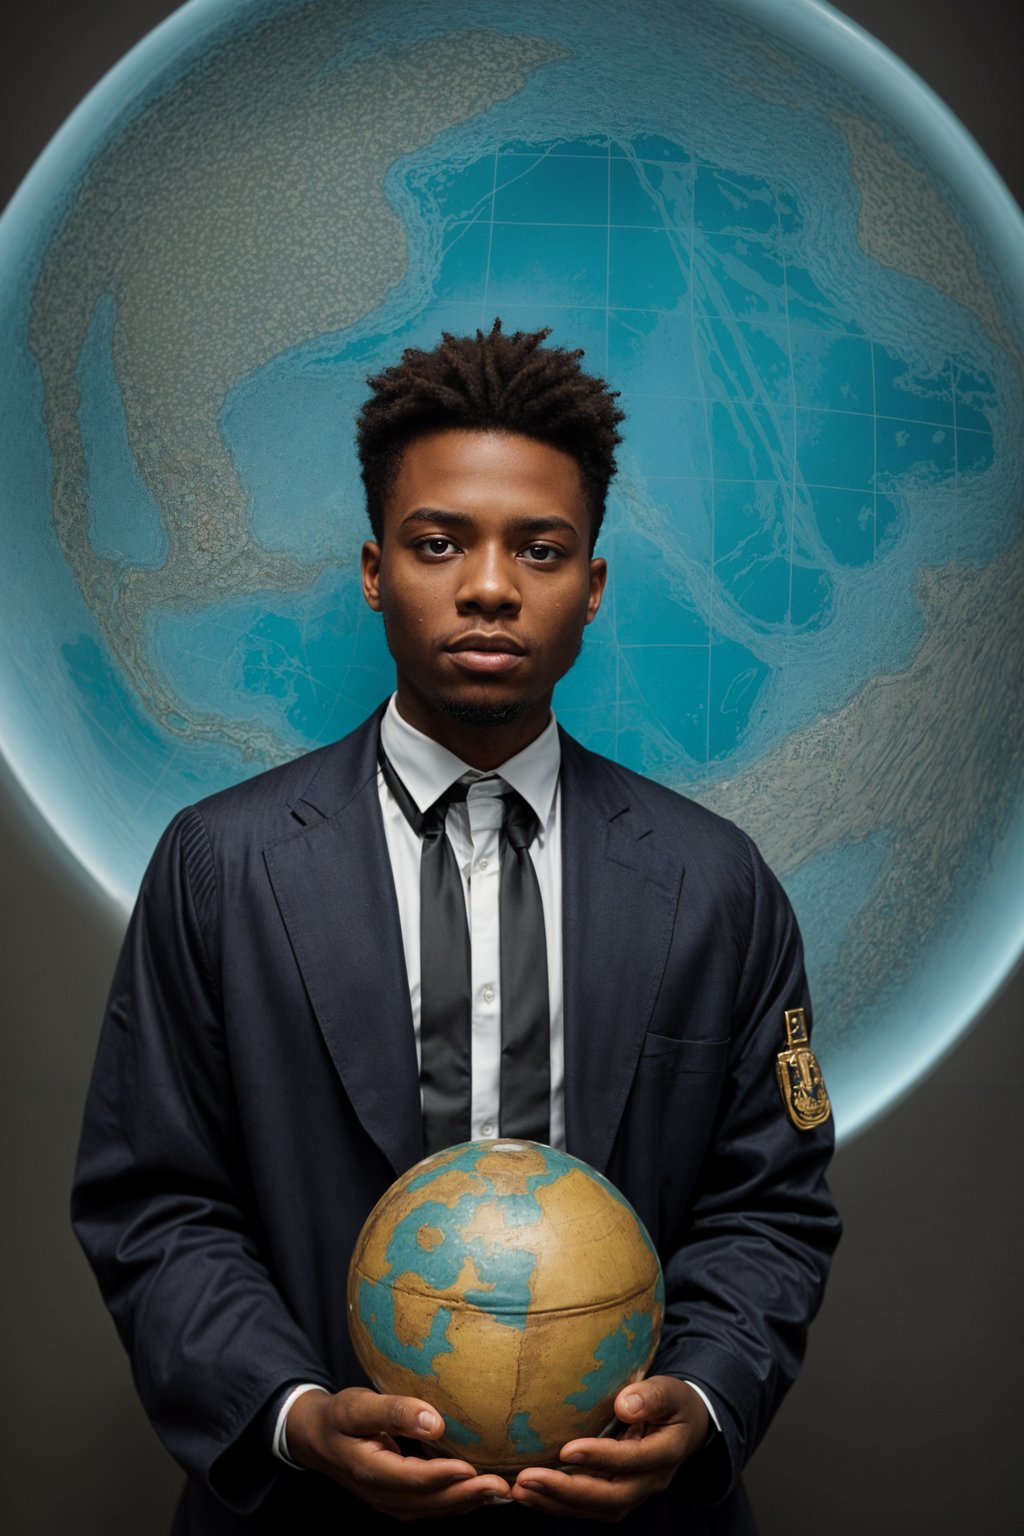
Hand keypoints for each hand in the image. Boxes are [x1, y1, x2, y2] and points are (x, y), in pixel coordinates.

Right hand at [286, 1386, 510, 1518]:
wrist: (317, 1439)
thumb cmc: (339, 1417)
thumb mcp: (357, 1406)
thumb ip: (393, 1412)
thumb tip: (434, 1421)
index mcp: (370, 1471)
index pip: (413, 1479)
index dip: (444, 1476)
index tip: (473, 1467)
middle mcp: (383, 1495)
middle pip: (430, 1501)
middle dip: (468, 1496)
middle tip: (503, 1486)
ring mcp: (392, 1502)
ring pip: (435, 1508)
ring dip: (469, 1502)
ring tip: (503, 1491)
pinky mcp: (401, 1499)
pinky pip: (434, 1504)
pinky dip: (459, 1500)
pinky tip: (482, 1489)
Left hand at [510, 1376, 709, 1522]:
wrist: (684, 1426)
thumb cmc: (674, 1403)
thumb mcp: (670, 1391)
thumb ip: (651, 1396)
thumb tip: (624, 1405)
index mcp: (666, 1454)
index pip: (632, 1461)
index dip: (601, 1458)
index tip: (566, 1449)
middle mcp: (649, 1482)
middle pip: (610, 1497)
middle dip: (567, 1491)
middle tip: (528, 1478)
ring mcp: (632, 1492)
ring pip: (594, 1508)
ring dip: (555, 1502)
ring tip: (519, 1489)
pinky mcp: (615, 1494)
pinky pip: (586, 1506)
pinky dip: (556, 1502)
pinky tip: (528, 1491)